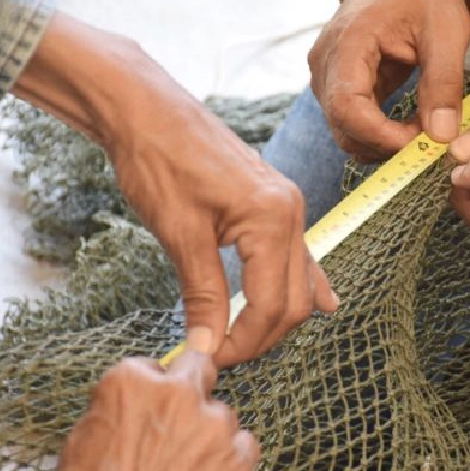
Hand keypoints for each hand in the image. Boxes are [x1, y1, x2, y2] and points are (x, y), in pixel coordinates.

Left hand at [12, 13, 338, 367]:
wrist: (147, 110)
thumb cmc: (158, 161)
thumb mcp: (179, 234)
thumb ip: (202, 294)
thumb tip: (206, 347)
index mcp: (273, 219)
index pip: (274, 304)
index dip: (244, 342)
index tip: (211, 360)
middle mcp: (292, 213)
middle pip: (296, 300)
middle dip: (262, 336)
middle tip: (220, 356)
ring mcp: (289, 207)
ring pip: (300, 281)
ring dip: (276, 316)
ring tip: (243, 341)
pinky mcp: (276, 204)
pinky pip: (299, 256)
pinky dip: (303, 285)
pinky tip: (322, 305)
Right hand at [42, 352, 258, 470]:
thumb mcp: (80, 445)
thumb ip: (116, 412)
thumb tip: (131, 410)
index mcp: (130, 383)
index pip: (152, 365)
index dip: (152, 390)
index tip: (149, 410)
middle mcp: (178, 392)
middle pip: (199, 368)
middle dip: (193, 387)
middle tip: (183, 420)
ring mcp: (213, 422)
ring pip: (222, 413)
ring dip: (210, 434)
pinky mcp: (240, 454)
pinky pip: (244, 444)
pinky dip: (232, 459)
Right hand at [307, 0, 469, 160]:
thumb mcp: (445, 30)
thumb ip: (445, 82)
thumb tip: (442, 135)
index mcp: (348, 45)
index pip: (347, 107)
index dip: (381, 135)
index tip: (419, 140)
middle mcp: (326, 67)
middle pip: (343, 128)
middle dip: (387, 145)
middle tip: (429, 139)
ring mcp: (327, 81)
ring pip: (347, 134)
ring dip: (385, 143)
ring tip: (424, 126)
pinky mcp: (338, 91)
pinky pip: (354, 127)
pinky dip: (383, 135)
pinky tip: (412, 124)